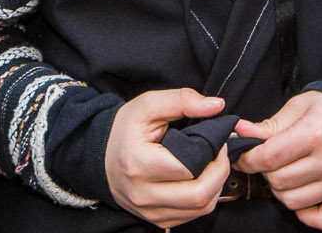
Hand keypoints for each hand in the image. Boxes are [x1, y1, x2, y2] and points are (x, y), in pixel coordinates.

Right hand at [104, 88, 231, 228]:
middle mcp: (143, 194)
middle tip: (220, 154)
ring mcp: (150, 211)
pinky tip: (201, 179)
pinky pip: (193, 215)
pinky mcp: (157, 220)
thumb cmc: (125, 131)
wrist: (101, 157)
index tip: (217, 140)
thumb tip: (216, 105)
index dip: (212, 153)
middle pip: (199, 195)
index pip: (189, 167)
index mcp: (138, 164)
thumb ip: (181, 100)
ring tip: (212, 165)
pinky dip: (205, 198)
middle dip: (220, 173)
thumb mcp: (147, 106)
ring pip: (201, 208)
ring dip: (216, 186)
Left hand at [232, 91, 321, 228]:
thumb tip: (240, 132)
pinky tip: (303, 191)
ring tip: (287, 173)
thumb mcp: (299, 107)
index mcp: (316, 133)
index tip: (244, 157)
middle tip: (270, 161)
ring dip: (282, 190)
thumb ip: (269, 125)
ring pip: (293, 202)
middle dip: (266, 172)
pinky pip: (318, 220)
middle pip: (279, 181)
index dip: (248, 159)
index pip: (269, 157)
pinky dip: (304, 212)